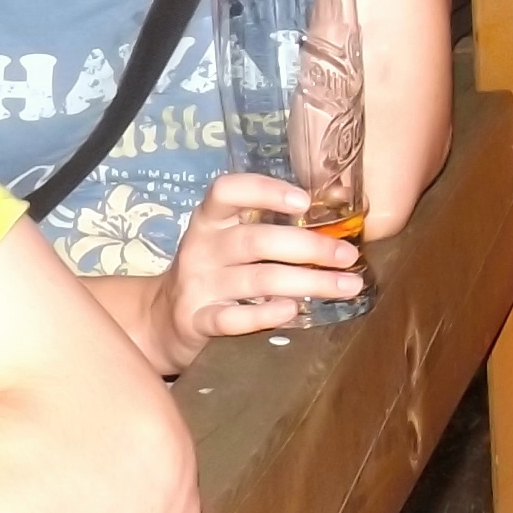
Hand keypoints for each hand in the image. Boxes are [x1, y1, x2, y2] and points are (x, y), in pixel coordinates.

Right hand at [148, 174, 364, 365]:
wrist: (164, 320)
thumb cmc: (216, 271)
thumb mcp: (231, 241)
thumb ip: (271, 226)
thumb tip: (339, 214)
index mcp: (210, 220)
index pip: (227, 191)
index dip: (265, 191)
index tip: (305, 202)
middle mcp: (201, 248)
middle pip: (256, 240)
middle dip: (309, 246)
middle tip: (348, 255)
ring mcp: (197, 286)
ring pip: (256, 279)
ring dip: (308, 281)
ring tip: (346, 286)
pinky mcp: (196, 321)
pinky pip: (232, 318)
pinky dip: (265, 314)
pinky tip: (293, 310)